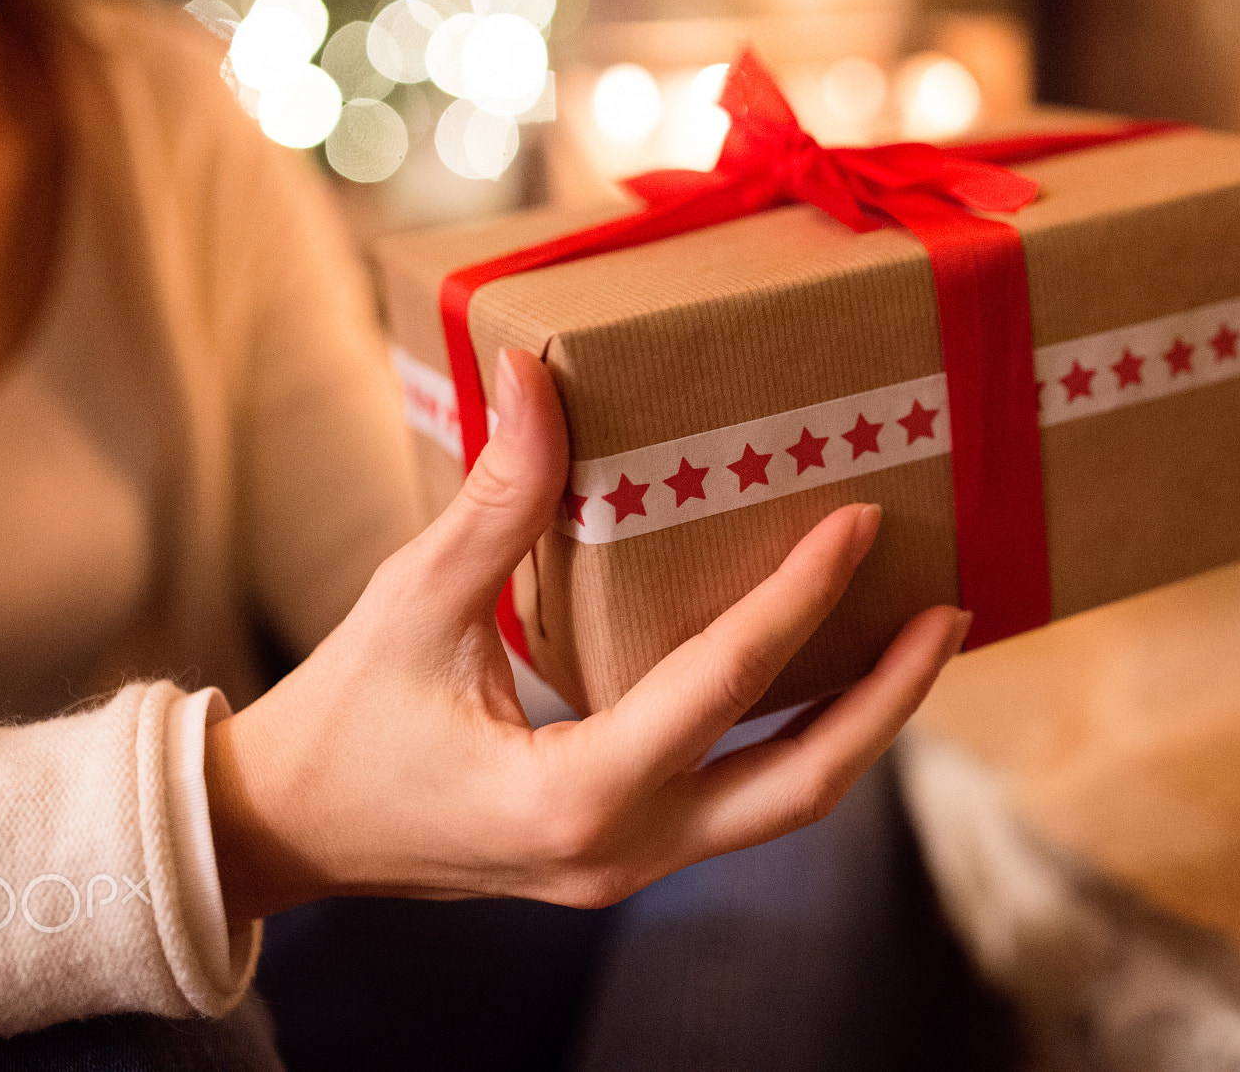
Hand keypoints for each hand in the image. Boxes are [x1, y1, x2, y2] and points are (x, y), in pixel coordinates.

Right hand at [205, 349, 969, 923]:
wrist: (287, 833)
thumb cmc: (344, 716)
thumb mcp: (414, 600)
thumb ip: (495, 497)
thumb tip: (541, 372)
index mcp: (572, 794)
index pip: (722, 685)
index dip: (800, 599)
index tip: (860, 523)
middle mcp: (621, 852)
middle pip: (803, 786)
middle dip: (888, 700)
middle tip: (951, 612)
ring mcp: (630, 867)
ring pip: (784, 805)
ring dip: (857, 725)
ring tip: (918, 638)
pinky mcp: (627, 856)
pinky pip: (740, 799)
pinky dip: (793, 736)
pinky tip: (824, 673)